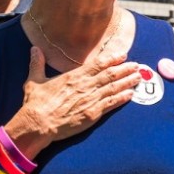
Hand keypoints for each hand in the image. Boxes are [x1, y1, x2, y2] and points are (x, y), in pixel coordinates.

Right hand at [7, 46, 140, 156]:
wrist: (38, 124)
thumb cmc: (35, 104)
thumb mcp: (34, 80)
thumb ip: (37, 64)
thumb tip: (35, 49)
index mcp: (73, 76)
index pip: (98, 64)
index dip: (112, 59)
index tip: (123, 55)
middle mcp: (85, 86)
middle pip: (110, 74)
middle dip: (125, 69)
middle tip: (137, 65)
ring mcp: (91, 100)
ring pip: (114, 88)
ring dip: (128, 82)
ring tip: (138, 77)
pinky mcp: (92, 115)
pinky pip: (111, 104)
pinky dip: (122, 98)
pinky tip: (130, 94)